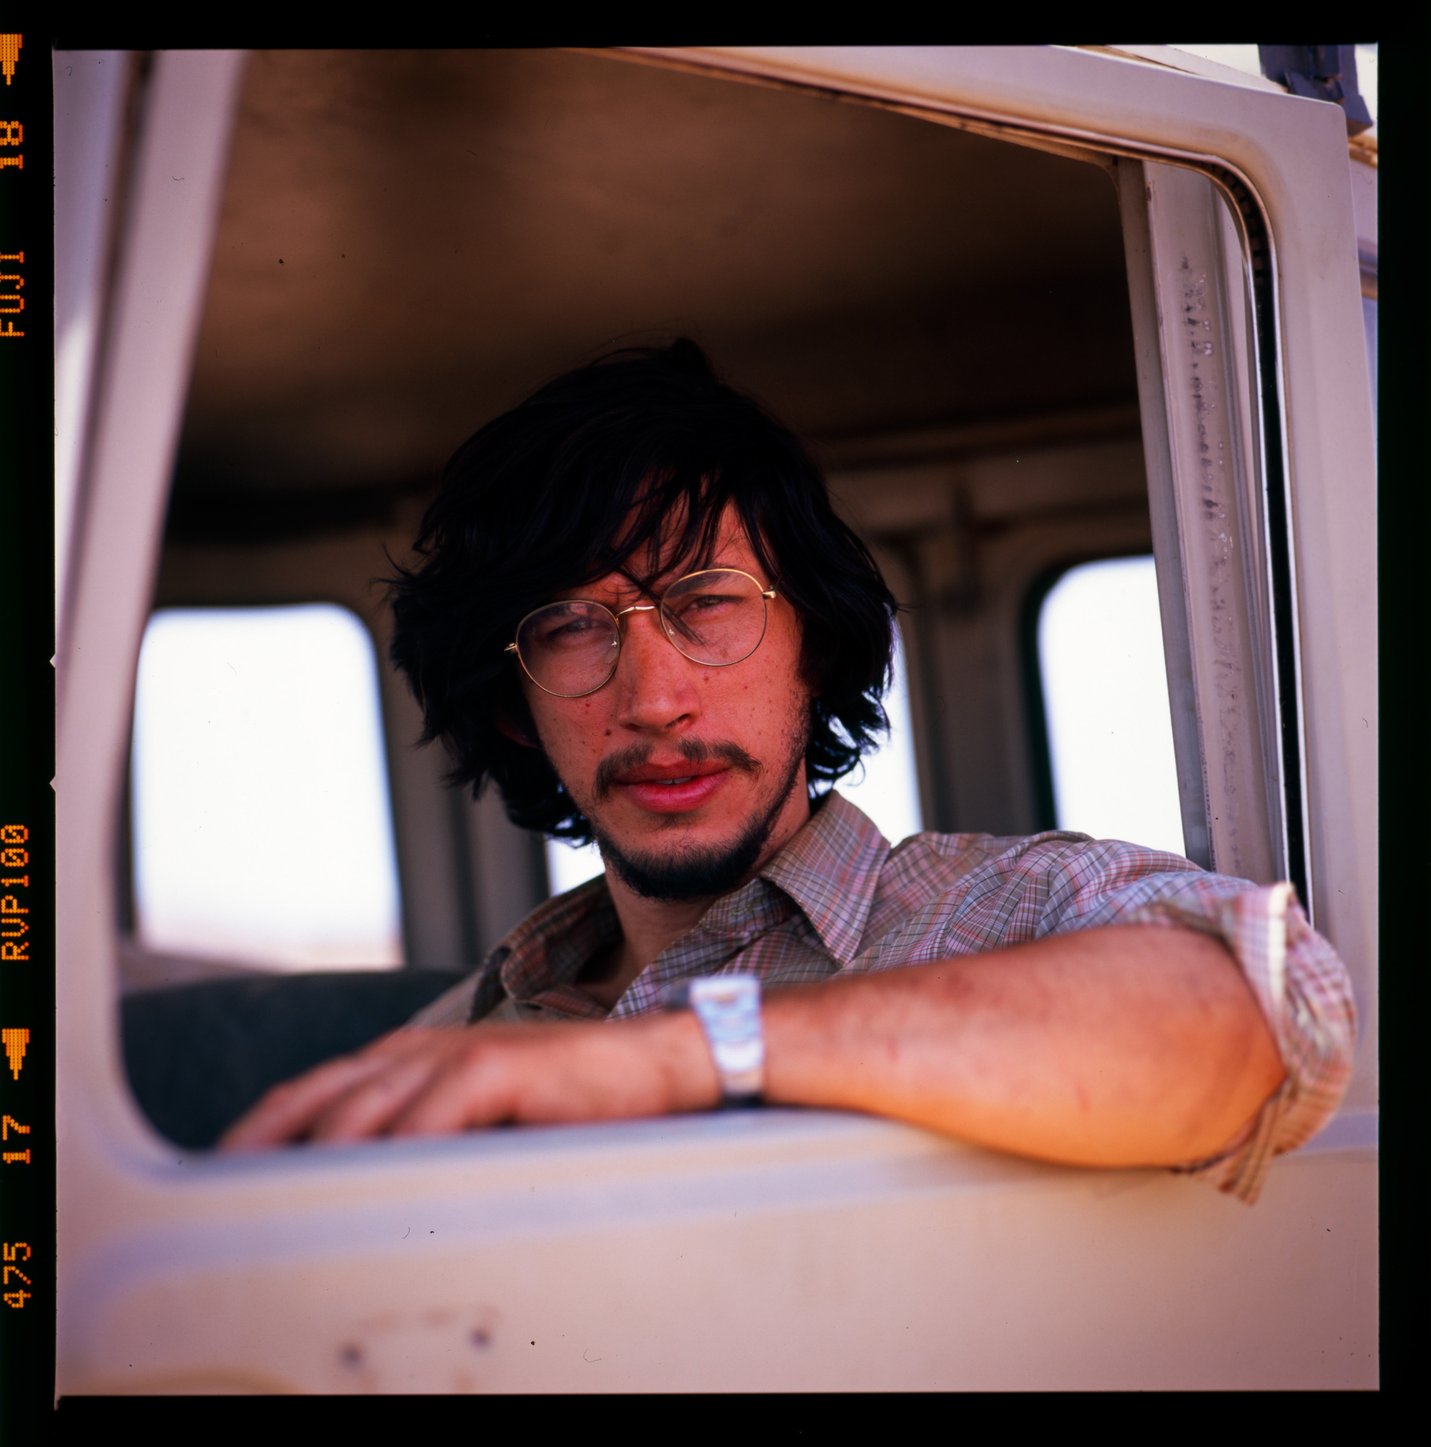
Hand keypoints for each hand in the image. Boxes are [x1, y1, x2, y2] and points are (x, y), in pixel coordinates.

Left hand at [217, 1015, 716, 1149]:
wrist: (650, 1068)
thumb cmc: (567, 1104)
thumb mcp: (480, 1121)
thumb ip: (426, 1139)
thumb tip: (368, 1197)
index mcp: (412, 1057)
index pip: (317, 1089)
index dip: (266, 1128)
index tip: (227, 1172)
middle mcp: (425, 1048)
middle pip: (326, 1092)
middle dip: (270, 1141)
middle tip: (227, 1191)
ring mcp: (463, 1052)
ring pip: (371, 1100)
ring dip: (324, 1148)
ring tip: (284, 1195)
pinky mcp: (503, 1066)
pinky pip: (439, 1108)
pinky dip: (403, 1144)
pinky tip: (380, 1179)